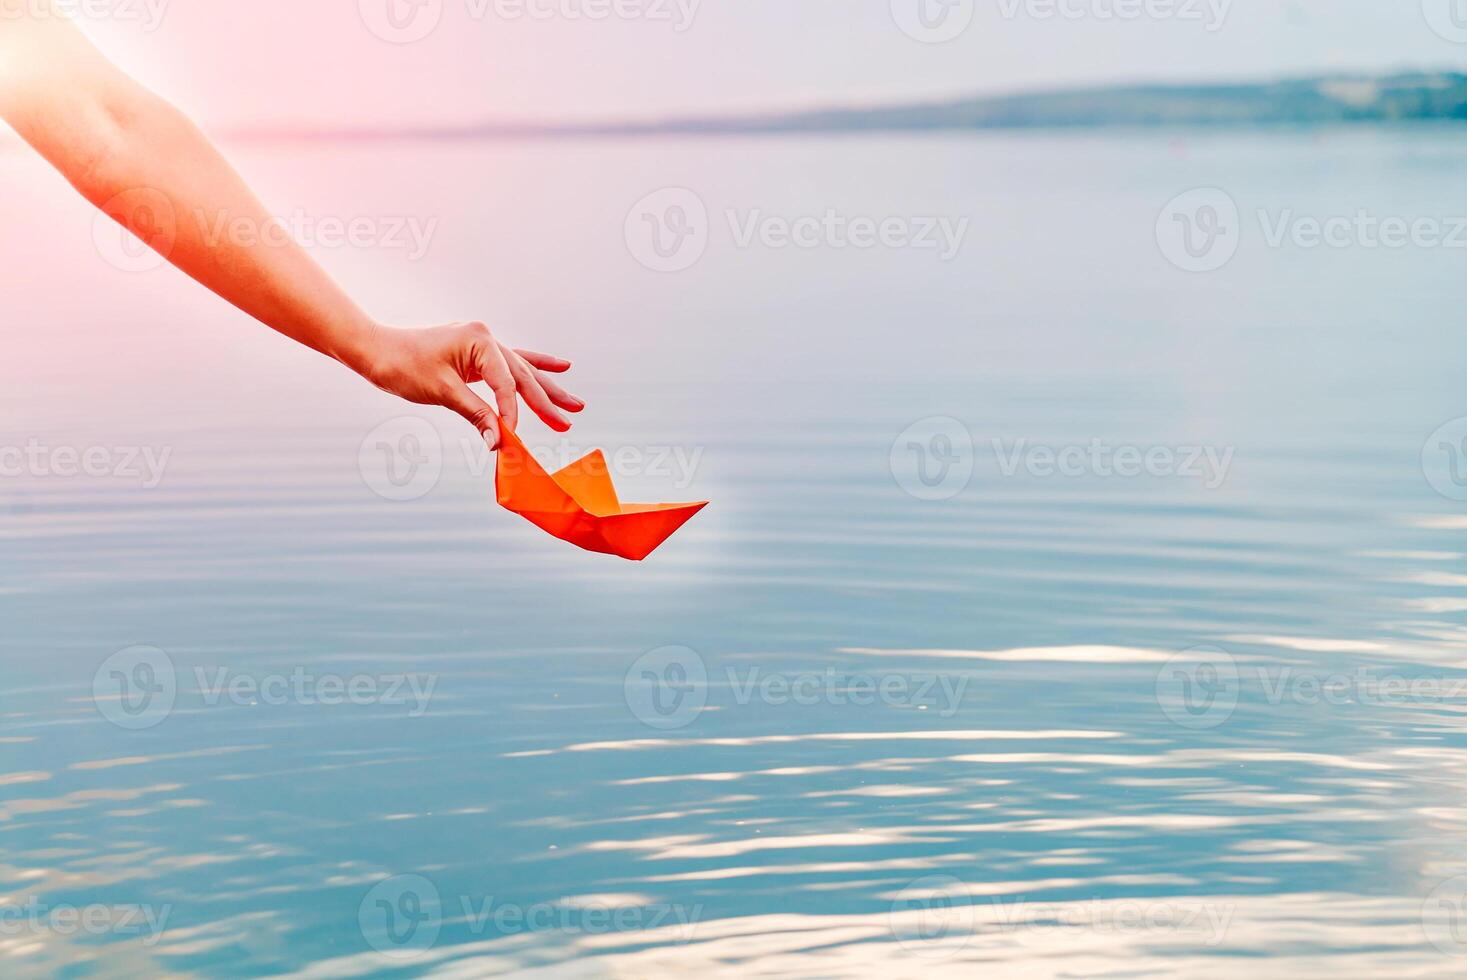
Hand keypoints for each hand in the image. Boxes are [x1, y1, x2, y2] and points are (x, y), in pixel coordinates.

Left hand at [352, 322, 582, 448]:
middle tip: (568, 422)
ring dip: (547, 389)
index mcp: (479, 340)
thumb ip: (476, 414)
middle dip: (546, 401)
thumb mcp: (442, 392)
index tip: (514, 436)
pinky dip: (533, 367)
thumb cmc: (403, 366)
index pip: (505, 383)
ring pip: (522, 371)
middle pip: (522, 375)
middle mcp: (486, 337)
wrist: (376, 350)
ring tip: (575, 405)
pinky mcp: (478, 352)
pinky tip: (561, 367)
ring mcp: (483, 343)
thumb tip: (499, 442)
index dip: (512, 412)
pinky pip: (511, 363)